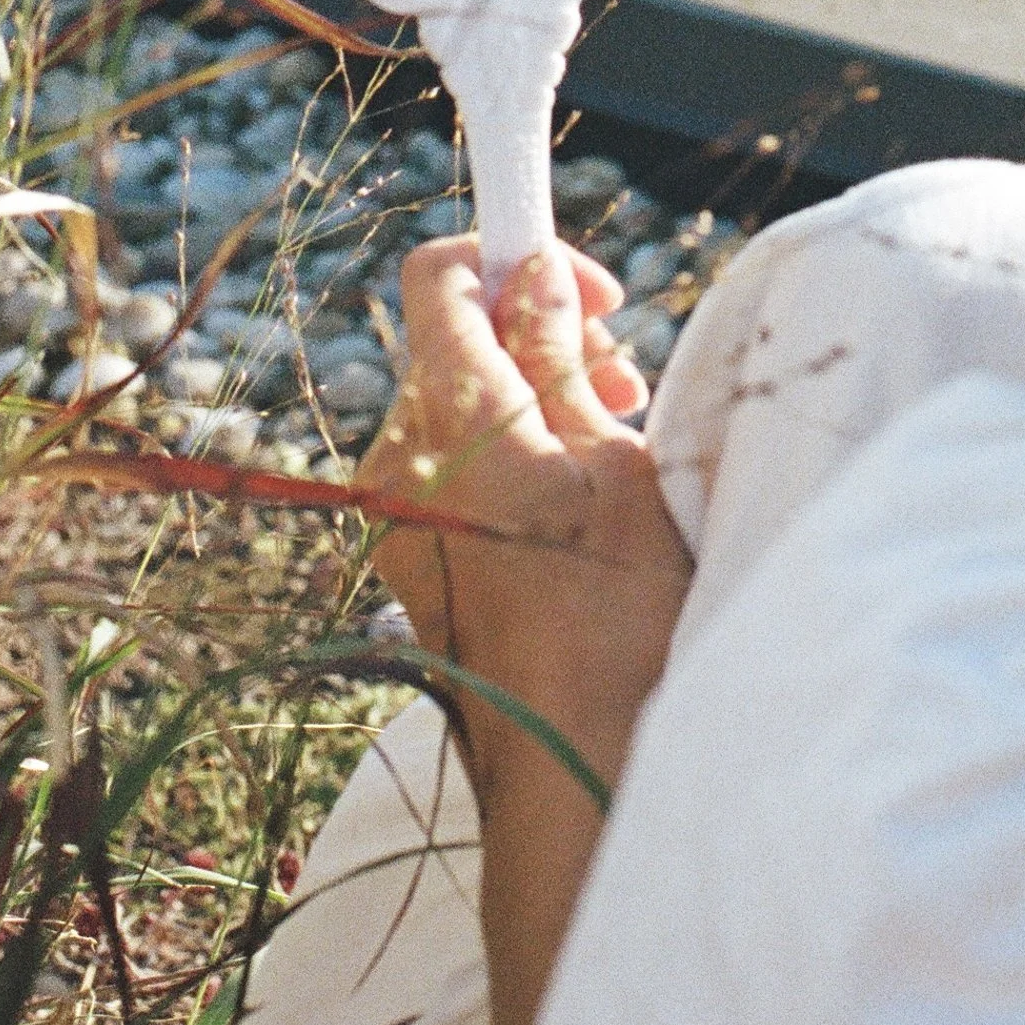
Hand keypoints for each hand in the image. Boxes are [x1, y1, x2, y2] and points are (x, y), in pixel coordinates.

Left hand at [363, 237, 691, 802]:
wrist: (576, 768)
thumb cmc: (617, 620)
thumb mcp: (615, 466)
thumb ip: (561, 360)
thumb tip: (536, 275)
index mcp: (448, 420)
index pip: (440, 278)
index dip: (514, 256)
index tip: (588, 285)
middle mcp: (400, 463)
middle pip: (454, 344)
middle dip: (539, 336)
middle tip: (627, 379)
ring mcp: (397, 518)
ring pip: (460, 410)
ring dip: (534, 400)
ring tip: (616, 448)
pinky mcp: (413, 565)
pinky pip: (454, 473)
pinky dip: (513, 459)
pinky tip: (579, 505)